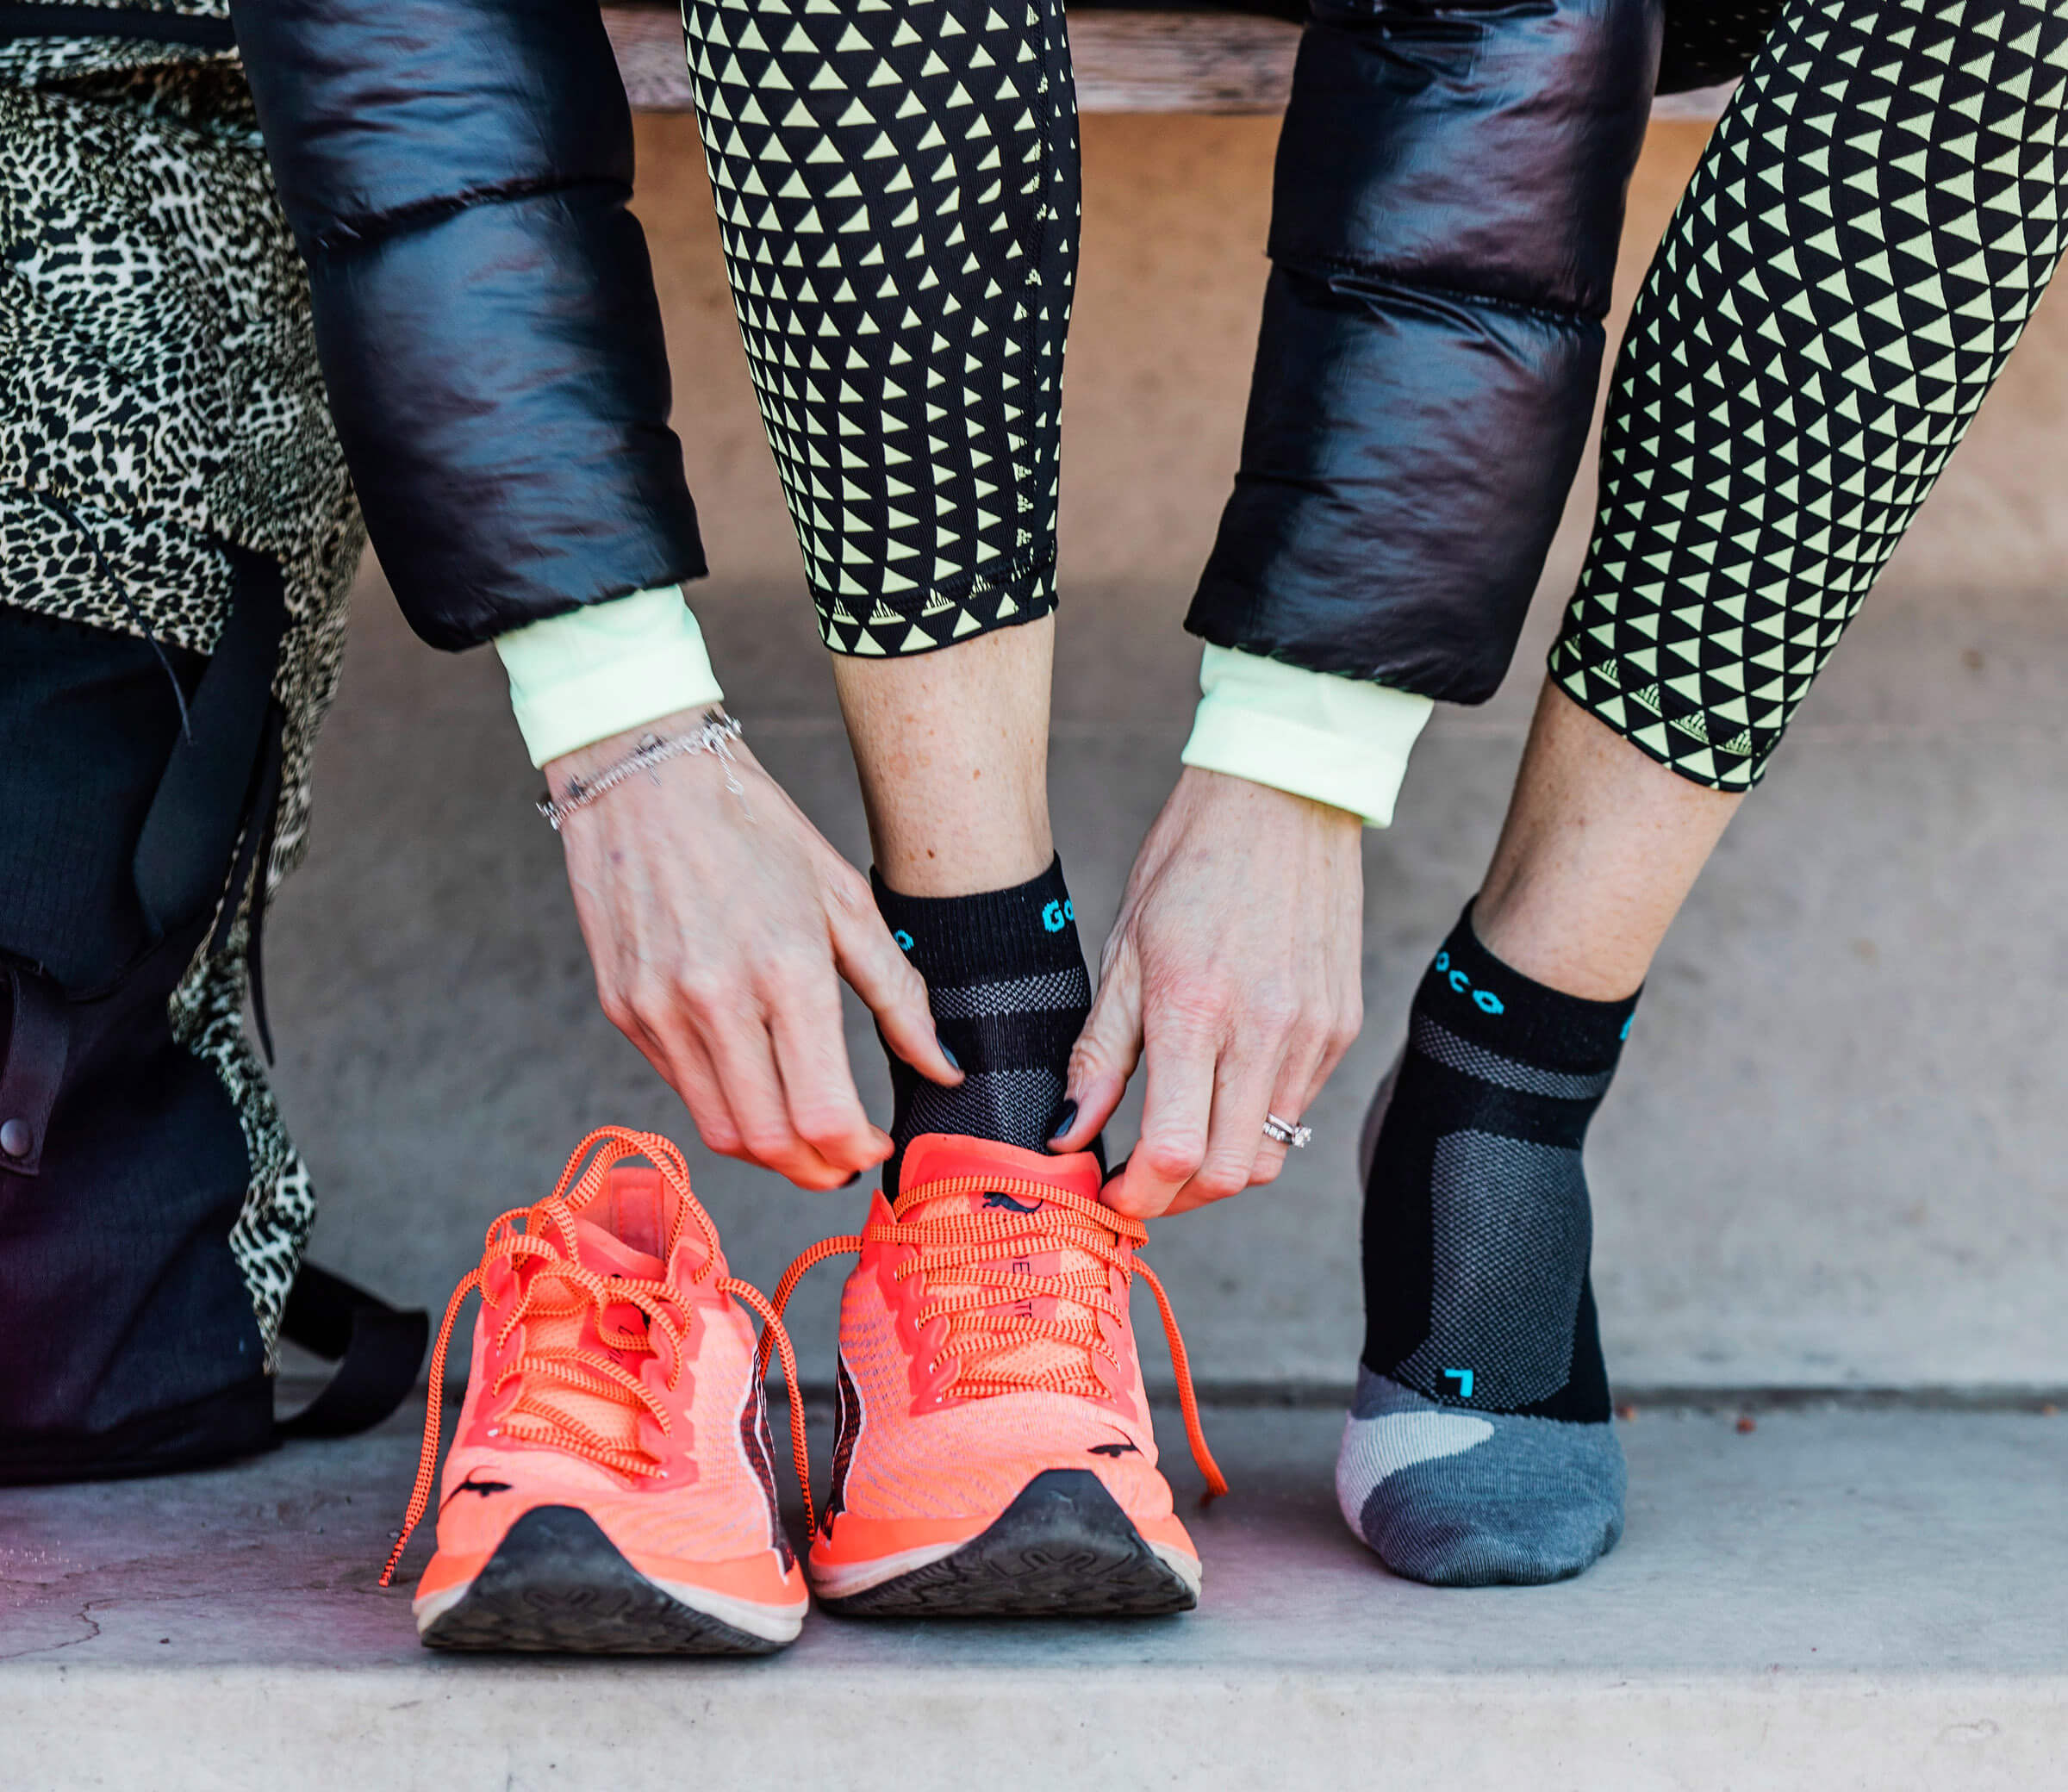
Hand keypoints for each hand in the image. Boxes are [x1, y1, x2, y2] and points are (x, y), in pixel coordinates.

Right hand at [550, 711, 959, 1189]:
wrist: (642, 776)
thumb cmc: (754, 826)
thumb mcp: (844, 898)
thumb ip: (897, 992)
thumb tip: (941, 1068)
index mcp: (784, 969)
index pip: (820, 1112)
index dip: (854, 1151)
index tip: (875, 1147)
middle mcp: (714, 1000)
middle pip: (768, 1141)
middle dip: (816, 1169)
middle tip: (845, 1160)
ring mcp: (658, 1010)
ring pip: (718, 1129)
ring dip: (770, 1151)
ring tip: (806, 1136)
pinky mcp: (623, 1009)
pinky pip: (681, 1088)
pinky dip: (725, 1105)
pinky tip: (755, 1083)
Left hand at [1053, 767, 1363, 1217]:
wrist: (1282, 797)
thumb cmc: (1188, 865)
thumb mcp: (1123, 952)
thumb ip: (1098, 1053)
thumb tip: (1066, 1131)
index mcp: (1195, 1009)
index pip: (1175, 1153)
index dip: (1138, 1197)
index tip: (1110, 1195)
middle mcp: (1264, 1031)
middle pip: (1226, 1174)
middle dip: (1174, 1198)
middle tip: (1138, 1184)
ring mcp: (1313, 1033)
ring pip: (1269, 1152)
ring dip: (1217, 1166)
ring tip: (1177, 1138)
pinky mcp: (1341, 1026)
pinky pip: (1297, 1107)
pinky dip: (1255, 1120)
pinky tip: (1223, 1086)